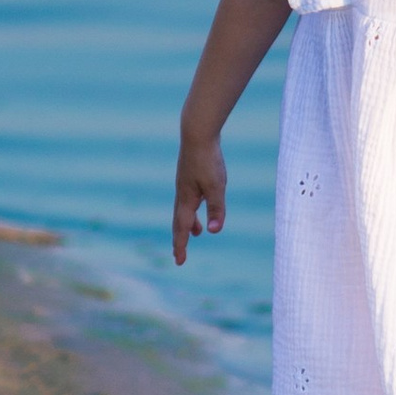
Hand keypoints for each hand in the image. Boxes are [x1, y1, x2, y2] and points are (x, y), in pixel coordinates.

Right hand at [173, 134, 227, 264]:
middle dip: (181, 239)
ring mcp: (185, 184)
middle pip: (179, 222)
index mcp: (187, 200)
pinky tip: (200, 203)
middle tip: (180, 255)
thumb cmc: (208, 160)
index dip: (181, 246)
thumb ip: (216, 209)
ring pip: (184, 209)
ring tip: (197, 232)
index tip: (179, 261)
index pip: (182, 229)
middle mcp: (183, 194)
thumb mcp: (216, 187)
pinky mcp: (190, 175)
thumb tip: (214, 232)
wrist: (197, 133)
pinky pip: (189, 198)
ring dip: (189, 223)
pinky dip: (193, 208)